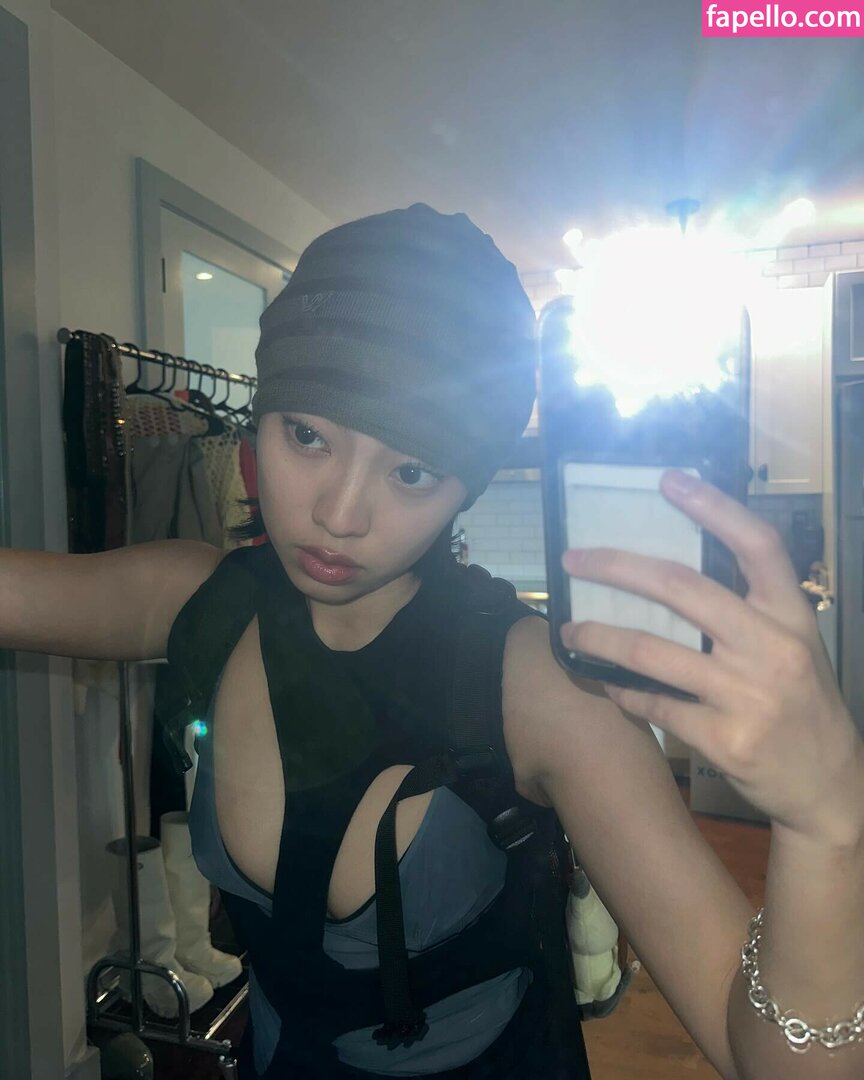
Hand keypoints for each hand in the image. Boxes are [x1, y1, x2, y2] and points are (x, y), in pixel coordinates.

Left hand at [561, 469, 863, 847]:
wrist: (829, 785)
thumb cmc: (802, 703)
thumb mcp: (793, 645)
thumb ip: (748, 611)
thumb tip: (668, 577)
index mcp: (791, 614)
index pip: (757, 544)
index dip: (714, 506)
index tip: (668, 481)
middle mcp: (772, 647)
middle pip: (683, 588)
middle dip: (618, 568)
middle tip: (575, 560)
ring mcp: (747, 695)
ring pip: (651, 651)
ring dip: (599, 637)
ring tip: (571, 630)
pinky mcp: (725, 738)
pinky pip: (654, 703)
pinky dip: (622, 690)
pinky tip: (606, 682)